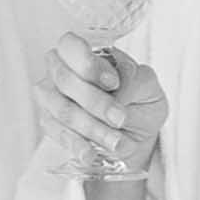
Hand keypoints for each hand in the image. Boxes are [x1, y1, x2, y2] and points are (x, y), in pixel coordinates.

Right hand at [35, 36, 168, 179]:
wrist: (136, 133)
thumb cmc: (139, 100)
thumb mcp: (148, 85)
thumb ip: (135, 79)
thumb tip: (116, 90)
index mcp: (84, 52)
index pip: (70, 45)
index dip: (88, 64)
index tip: (113, 83)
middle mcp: (61, 71)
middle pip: (64, 80)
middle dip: (95, 101)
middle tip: (120, 118)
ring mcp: (52, 98)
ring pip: (63, 110)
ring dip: (91, 127)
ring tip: (117, 141)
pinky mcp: (51, 125)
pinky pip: (59, 134)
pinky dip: (77, 145)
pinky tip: (91, 154)